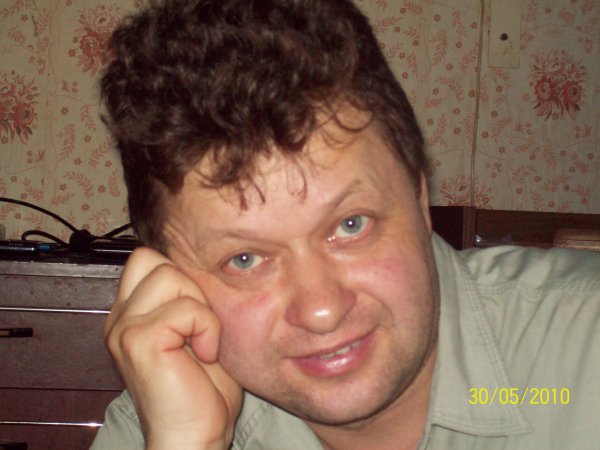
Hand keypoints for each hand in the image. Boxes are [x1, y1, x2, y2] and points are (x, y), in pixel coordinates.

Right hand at [105, 247, 242, 448]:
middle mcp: (120, 319)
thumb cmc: (202, 390)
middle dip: (187, 284)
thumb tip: (204, 265)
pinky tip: (205, 354)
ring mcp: (125, 329)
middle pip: (151, 258)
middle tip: (199, 325)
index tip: (198, 313)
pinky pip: (185, 308)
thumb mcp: (195, 332)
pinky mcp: (139, 341)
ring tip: (202, 341)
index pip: (146, 260)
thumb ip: (188, 299)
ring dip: (199, 306)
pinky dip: (206, 327)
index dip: (179, 275)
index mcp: (131, 315)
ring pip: (169, 275)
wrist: (195, 436)